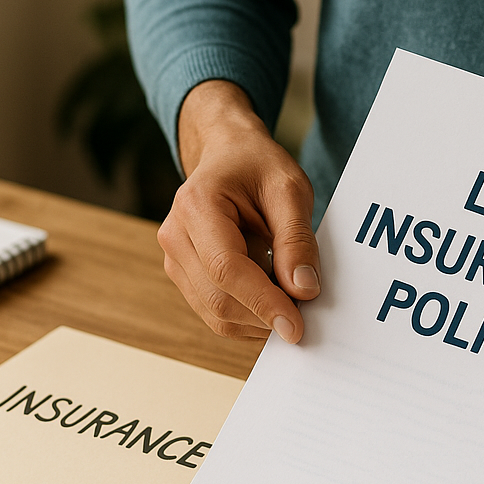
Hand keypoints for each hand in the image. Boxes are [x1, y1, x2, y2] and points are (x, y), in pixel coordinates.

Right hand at [157, 80, 320, 340]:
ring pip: (216, 314)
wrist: (228, 155)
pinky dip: (250, 317)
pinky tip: (274, 301)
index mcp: (197, 205)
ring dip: (258, 321)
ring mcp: (175, 260)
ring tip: (292, 303)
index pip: (227, 269)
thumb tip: (303, 290)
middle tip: (308, 315)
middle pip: (219, 299)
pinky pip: (216, 312)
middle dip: (265, 316)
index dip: (263, 303)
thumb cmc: (258, 166)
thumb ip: (296, 239)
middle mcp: (175, 236)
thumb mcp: (290, 189)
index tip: (296, 327)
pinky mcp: (186, 276)